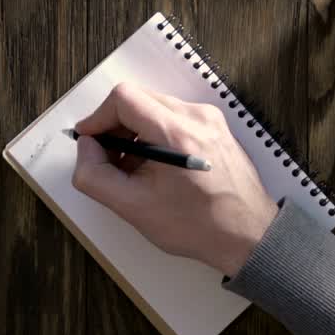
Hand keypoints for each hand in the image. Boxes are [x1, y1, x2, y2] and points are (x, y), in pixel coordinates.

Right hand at [71, 82, 278, 275]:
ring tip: (133, 169)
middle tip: (109, 160)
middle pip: (139, 100)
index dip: (98, 117)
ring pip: (154, 108)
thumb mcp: (133, 208)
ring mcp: (209, 119)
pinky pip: (173, 118)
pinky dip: (154, 135)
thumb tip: (86, 147)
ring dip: (134, 132)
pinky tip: (155, 167)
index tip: (89, 141)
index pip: (124, 98)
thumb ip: (95, 176)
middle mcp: (196, 116)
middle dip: (115, 126)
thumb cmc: (197, 226)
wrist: (248, 236)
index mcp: (177, 133)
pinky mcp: (214, 126)